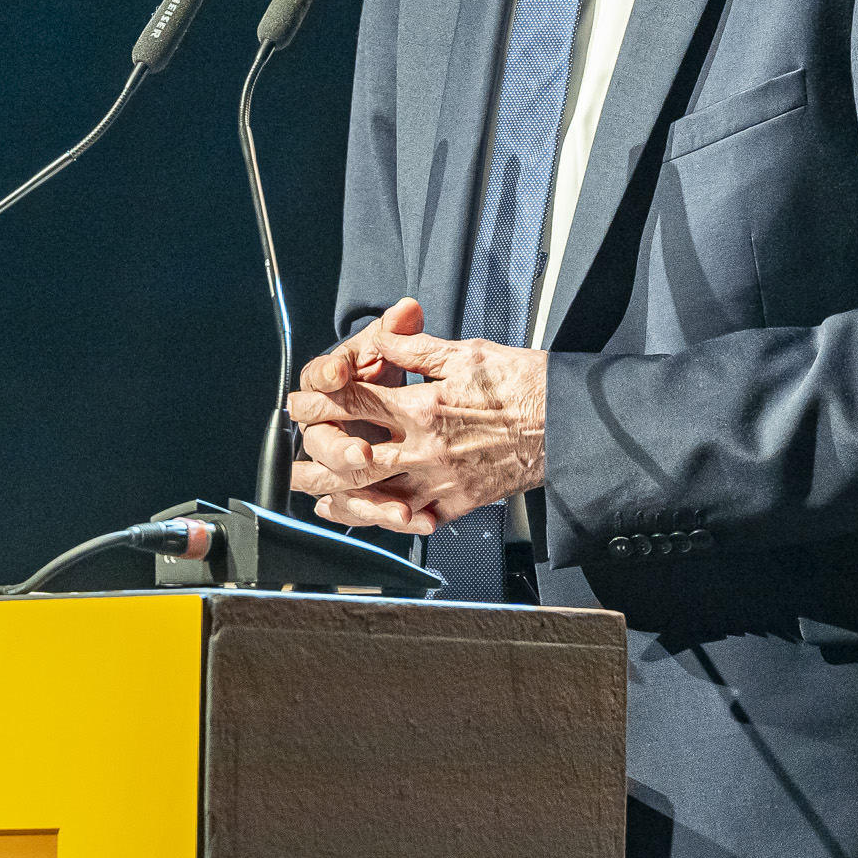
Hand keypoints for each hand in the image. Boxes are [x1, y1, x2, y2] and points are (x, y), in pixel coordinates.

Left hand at [287, 304, 548, 534]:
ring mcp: (439, 482)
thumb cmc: (522, 386)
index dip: (319, 400)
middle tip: (293, 451)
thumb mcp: (465, 352)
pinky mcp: (456, 504)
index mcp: (424, 406)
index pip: (354, 403)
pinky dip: (378, 520)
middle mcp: (426, 449)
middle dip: (315, 453)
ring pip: (373, 496)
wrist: (564, 424)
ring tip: (311, 490)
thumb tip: (381, 336)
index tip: (301, 401)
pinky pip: (408, 520)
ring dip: (336, 495)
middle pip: (352, 456)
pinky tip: (360, 515)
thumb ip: (415, 346)